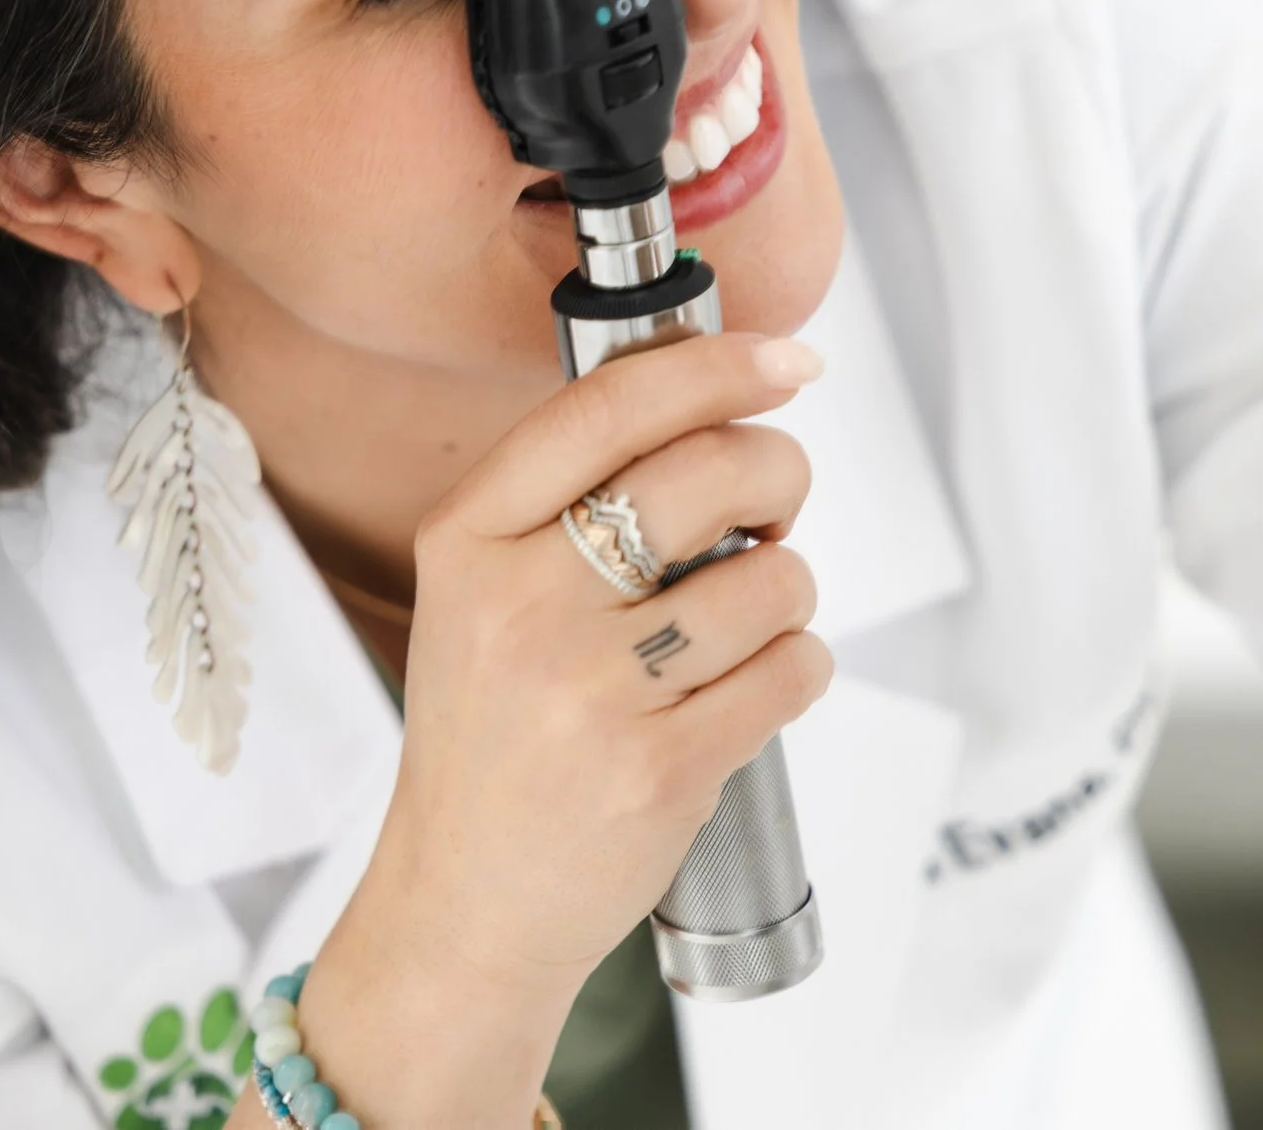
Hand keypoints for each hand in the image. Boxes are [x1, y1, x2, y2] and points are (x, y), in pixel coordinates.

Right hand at [294, 333, 832, 1122]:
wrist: (464, 903)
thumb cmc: (496, 735)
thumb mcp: (483, 593)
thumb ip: (573, 495)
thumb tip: (724, 395)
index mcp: (468, 539)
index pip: (609, 407)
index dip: (718, 366)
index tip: (785, 359)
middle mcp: (519, 604)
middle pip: (710, 473)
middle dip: (777, 474)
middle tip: (772, 508)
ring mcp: (587, 691)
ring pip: (770, 578)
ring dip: (788, 591)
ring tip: (740, 626)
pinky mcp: (656, 768)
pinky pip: (791, 670)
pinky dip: (797, 668)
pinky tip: (749, 688)